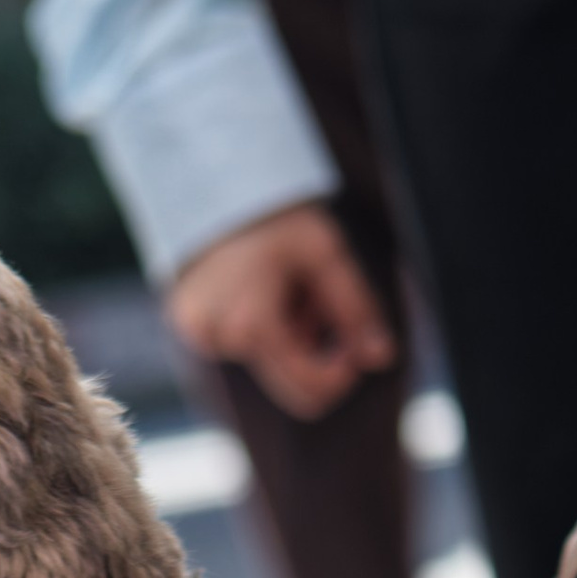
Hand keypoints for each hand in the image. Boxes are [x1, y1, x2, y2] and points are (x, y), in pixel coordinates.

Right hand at [167, 206, 395, 419]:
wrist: (215, 186)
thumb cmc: (276, 219)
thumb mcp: (325, 254)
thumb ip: (356, 309)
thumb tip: (383, 358)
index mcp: (254, 326)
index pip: (310, 391)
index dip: (341, 374)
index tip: (350, 343)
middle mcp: (221, 339)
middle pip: (290, 386)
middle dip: (313, 354)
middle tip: (315, 307)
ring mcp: (201, 336)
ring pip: (269, 367)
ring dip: (289, 337)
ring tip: (283, 289)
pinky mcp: (193, 330)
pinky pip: (243, 349)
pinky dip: (262, 330)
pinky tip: (259, 290)